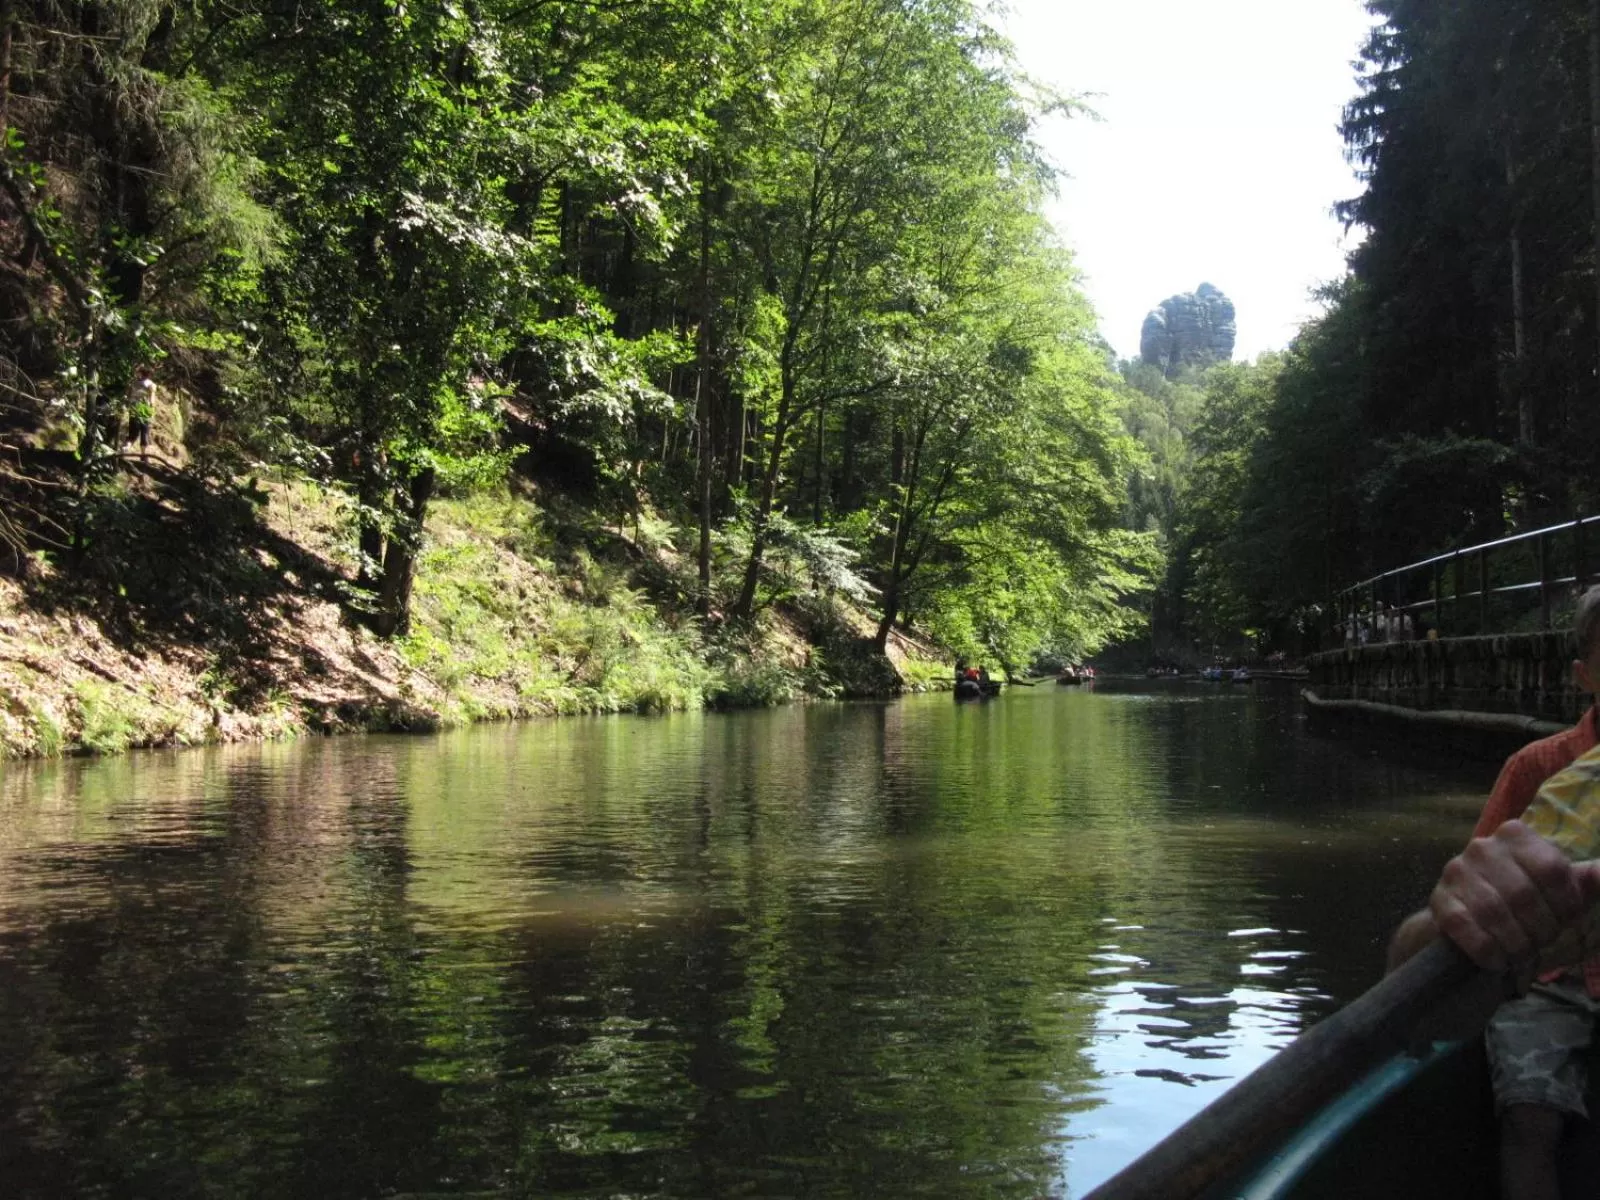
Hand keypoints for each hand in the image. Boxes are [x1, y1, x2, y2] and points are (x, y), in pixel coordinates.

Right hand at [1429, 820, 1599, 971]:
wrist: (1465, 920)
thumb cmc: (1518, 905)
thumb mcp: (1555, 891)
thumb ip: (1583, 882)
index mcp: (1516, 836)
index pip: (1552, 869)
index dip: (1565, 905)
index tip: (1564, 921)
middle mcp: (1483, 846)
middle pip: (1524, 894)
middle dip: (1540, 929)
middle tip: (1540, 943)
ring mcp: (1456, 871)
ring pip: (1494, 912)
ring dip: (1514, 943)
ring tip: (1520, 954)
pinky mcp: (1439, 900)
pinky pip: (1465, 927)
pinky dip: (1487, 951)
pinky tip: (1496, 960)